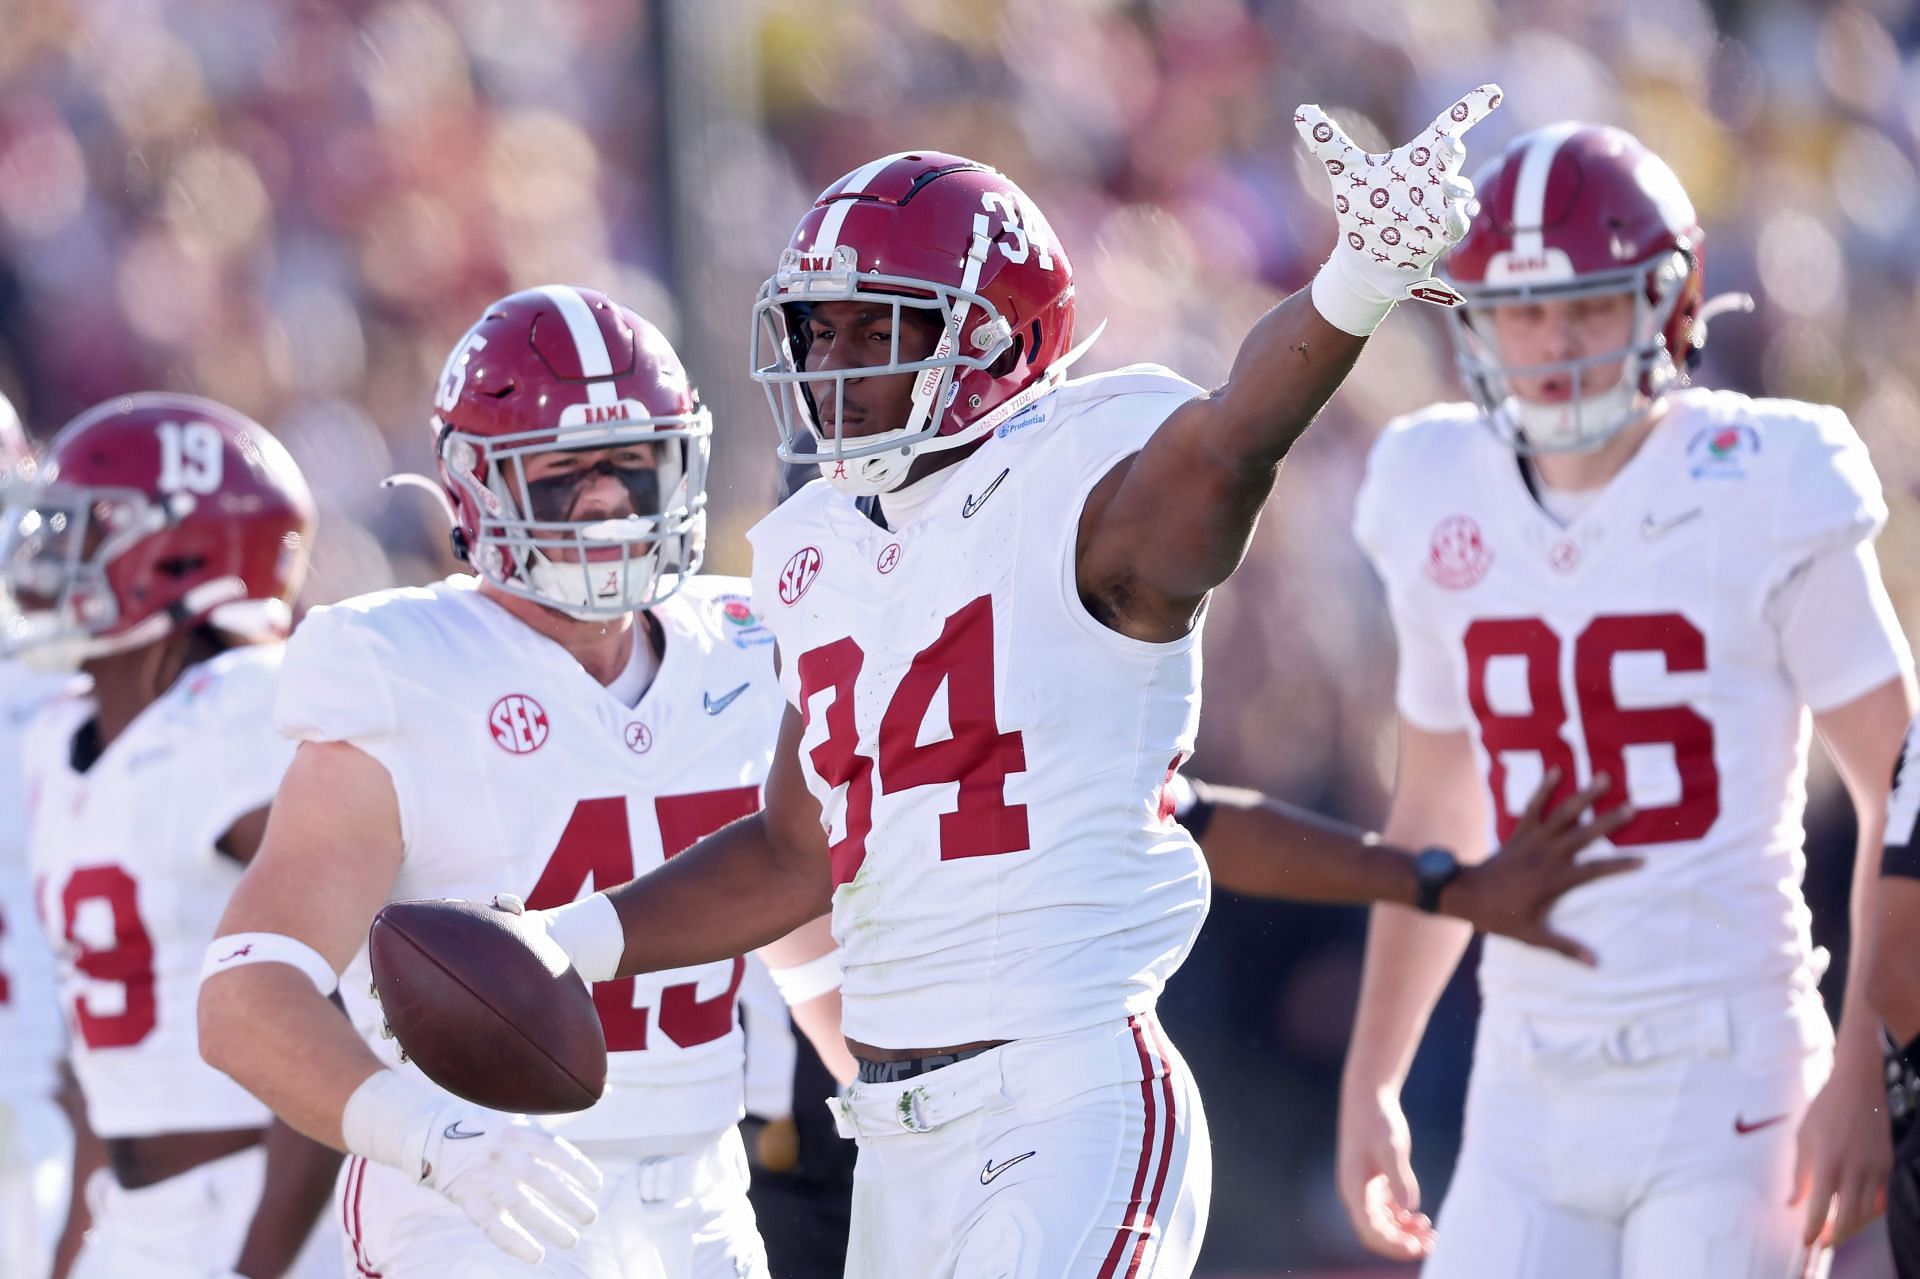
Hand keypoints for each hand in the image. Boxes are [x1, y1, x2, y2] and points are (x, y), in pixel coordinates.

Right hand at [420, 1107, 603, 1264]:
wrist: (431, 1131)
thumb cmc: (490, 1124)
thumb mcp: (523, 1113)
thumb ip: (563, 1112)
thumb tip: (607, 1090)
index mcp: (518, 1129)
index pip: (553, 1150)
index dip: (577, 1168)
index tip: (596, 1186)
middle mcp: (502, 1152)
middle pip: (539, 1179)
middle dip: (568, 1201)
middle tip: (590, 1218)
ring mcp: (482, 1176)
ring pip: (518, 1204)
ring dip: (547, 1225)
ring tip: (572, 1240)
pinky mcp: (465, 1197)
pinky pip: (490, 1223)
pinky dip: (513, 1242)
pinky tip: (536, 1256)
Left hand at [1294, 83, 1501, 320]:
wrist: (1366, 255)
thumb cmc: (1363, 207)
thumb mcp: (1346, 173)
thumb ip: (1329, 142)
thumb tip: (1301, 111)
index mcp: (1419, 158)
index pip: (1447, 125)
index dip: (1469, 109)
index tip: (1494, 92)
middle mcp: (1436, 178)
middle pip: (1452, 158)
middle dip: (1452, 151)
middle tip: (1449, 144)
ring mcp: (1442, 206)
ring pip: (1458, 194)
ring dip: (1453, 192)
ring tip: (1446, 190)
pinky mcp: (1441, 235)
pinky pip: (1455, 225)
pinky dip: (1453, 223)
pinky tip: (1450, 223)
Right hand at [1335, 1083, 1432, 1259]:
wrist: (1368, 1096)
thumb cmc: (1377, 1120)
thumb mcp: (1392, 1148)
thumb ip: (1399, 1178)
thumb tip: (1408, 1208)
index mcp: (1354, 1188)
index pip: (1370, 1230)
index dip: (1392, 1243)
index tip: (1416, 1247)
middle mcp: (1356, 1193)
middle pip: (1376, 1232)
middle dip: (1402, 1242)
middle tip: (1431, 1244)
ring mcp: (1364, 1187)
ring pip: (1383, 1223)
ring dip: (1404, 1232)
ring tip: (1431, 1234)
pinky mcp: (1374, 1180)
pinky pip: (1387, 1210)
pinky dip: (1403, 1218)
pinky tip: (1421, 1217)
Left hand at [1440, 769, 1640, 963]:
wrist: (1463, 895)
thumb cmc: (1498, 916)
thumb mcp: (1531, 936)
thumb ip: (1564, 947)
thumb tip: (1595, 963)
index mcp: (1554, 881)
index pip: (1594, 871)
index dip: (1619, 866)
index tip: (1644, 860)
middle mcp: (1546, 856)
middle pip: (1584, 834)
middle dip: (1608, 820)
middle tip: (1633, 805)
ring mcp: (1532, 841)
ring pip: (1562, 814)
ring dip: (1583, 795)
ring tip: (1603, 777)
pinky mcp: (1519, 832)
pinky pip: (1533, 806)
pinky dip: (1544, 788)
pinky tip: (1557, 769)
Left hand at [1791, 1048, 1891, 1249]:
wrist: (1858, 1086)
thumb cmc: (1824, 1110)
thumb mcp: (1803, 1139)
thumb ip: (1799, 1175)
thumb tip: (1792, 1204)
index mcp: (1827, 1162)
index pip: (1819, 1208)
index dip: (1812, 1230)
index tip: (1806, 1243)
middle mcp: (1854, 1170)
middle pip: (1848, 1218)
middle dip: (1834, 1237)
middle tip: (1823, 1243)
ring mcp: (1875, 1169)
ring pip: (1867, 1214)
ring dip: (1852, 1228)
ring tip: (1837, 1231)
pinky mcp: (1887, 1166)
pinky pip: (1881, 1200)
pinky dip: (1869, 1213)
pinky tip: (1857, 1215)